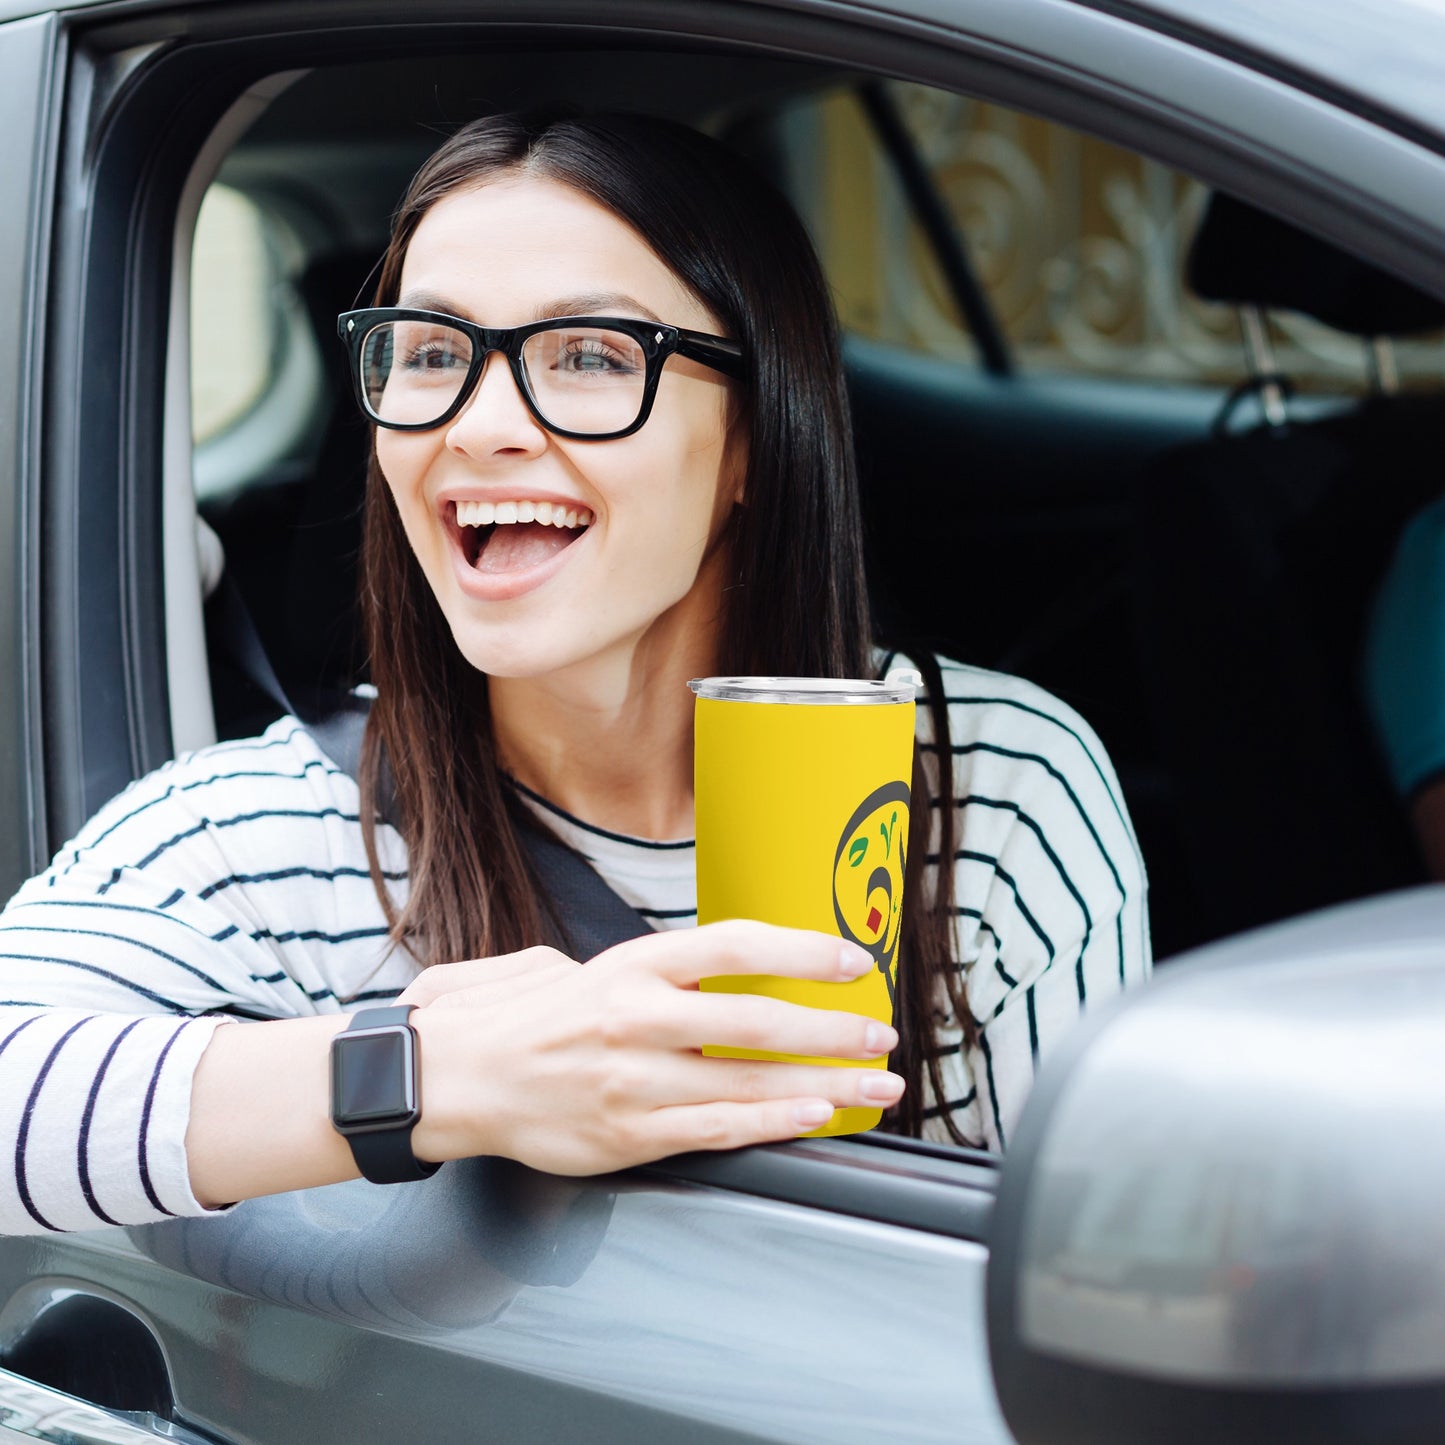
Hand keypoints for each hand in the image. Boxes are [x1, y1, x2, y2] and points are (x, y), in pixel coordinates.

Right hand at [405, 920, 903, 1174]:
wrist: (449, 1079)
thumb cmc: (514, 1018)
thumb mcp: (571, 965)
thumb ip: (638, 974)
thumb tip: (697, 978)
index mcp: (629, 967)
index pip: (735, 946)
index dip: (801, 948)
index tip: (852, 959)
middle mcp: (639, 1018)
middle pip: (758, 1019)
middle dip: (833, 1029)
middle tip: (883, 1033)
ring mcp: (635, 1082)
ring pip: (750, 1082)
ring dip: (826, 1084)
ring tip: (877, 1086)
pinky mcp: (628, 1134)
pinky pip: (716, 1128)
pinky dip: (772, 1123)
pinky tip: (813, 1116)